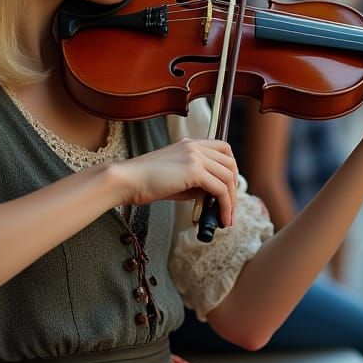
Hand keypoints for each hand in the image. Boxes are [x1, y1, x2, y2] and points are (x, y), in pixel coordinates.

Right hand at [112, 138, 238, 225]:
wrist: (127, 180)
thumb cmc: (146, 182)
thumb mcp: (176, 178)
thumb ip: (196, 182)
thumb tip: (214, 197)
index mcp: (189, 144)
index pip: (223, 149)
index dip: (231, 169)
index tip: (228, 189)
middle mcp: (194, 146)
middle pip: (230, 163)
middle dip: (234, 188)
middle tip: (230, 208)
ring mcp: (195, 156)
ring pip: (228, 177)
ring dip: (231, 201)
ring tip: (226, 219)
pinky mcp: (194, 170)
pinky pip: (220, 190)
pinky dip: (225, 206)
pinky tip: (220, 218)